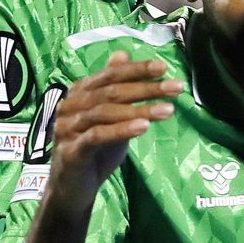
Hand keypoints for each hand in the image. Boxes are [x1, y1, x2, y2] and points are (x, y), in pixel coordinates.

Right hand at [44, 51, 182, 213]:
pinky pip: (97, 136)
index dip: (137, 70)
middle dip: (146, 88)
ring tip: (168, 110)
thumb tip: (122, 53)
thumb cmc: (94, 151)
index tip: (164, 68)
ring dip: (140, 110)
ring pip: (106, 112)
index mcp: (78, 93)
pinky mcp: (71, 151)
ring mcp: (67, 128)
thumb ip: (115, 88)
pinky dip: (122, 130)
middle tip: (176, 88)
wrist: (74, 189)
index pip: (110, 75)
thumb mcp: (109, 117)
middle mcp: (69, 106)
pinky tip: (144, 128)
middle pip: (111, 91)